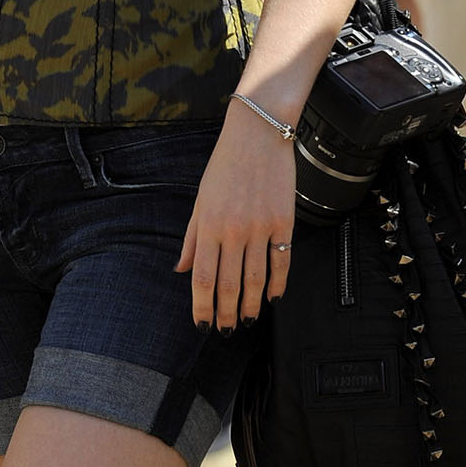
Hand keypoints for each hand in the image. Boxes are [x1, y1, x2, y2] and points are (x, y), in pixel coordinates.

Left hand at [176, 104, 295, 329]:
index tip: (202, 324)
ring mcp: (260, 227)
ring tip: (248, 320)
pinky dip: (278, 284)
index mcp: (208, 225)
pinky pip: (282, 261)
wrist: (258, 135)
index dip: (201, 306)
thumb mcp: (200, 201)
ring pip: (256, 279)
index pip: (202, 277)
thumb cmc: (224, 166)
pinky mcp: (284, 222)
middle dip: (226, 313)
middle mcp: (233, 231)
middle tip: (226, 331)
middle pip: (229, 284)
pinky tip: (274, 297)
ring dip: (252, 305)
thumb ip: (191, 238)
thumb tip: (181, 269)